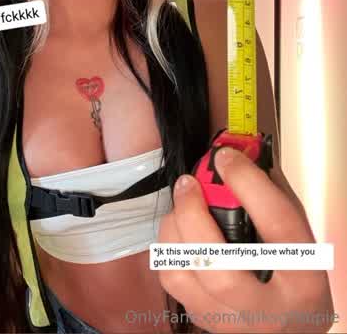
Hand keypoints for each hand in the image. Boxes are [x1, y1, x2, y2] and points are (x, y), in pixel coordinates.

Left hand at [157, 148, 333, 332]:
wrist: (292, 329)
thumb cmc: (296, 277)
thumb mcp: (301, 236)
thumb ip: (272, 195)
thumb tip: (238, 157)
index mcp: (302, 278)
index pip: (277, 224)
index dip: (247, 184)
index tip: (226, 156)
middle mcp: (266, 307)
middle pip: (218, 262)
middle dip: (194, 214)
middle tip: (189, 183)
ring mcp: (232, 321)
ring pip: (185, 275)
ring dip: (174, 230)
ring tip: (181, 206)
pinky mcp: (205, 321)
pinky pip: (173, 282)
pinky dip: (170, 249)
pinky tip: (179, 232)